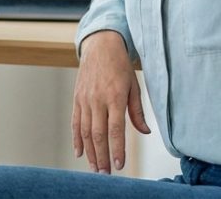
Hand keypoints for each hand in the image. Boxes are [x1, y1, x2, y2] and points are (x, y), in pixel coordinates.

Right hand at [72, 31, 149, 173]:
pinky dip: (76, 139)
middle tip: (105, 173)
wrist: (100, 46)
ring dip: (90, 152)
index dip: (117, 149)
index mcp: (115, 97)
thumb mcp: (134, 86)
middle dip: (102, 156)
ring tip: (95, 167)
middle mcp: (98, 100)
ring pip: (84, 131)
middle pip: (98, 134)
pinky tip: (80, 152)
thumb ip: (137, 111)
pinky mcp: (77, 99)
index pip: (115, 129)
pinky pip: (75, 122)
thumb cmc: (120, 66)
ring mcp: (85, 100)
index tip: (119, 165)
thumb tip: (145, 132)